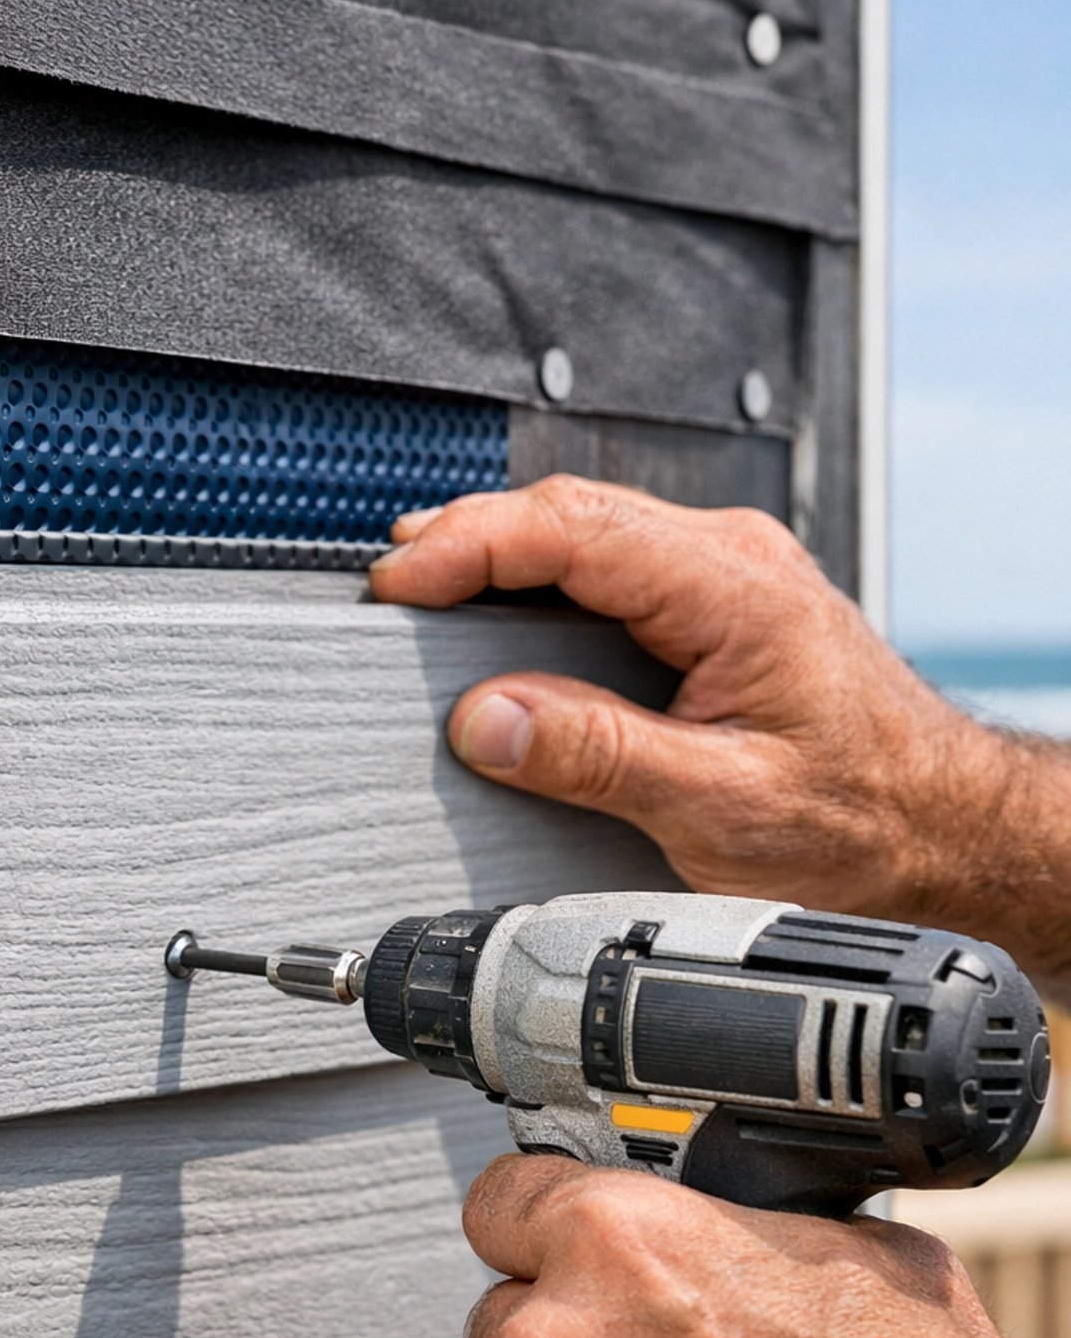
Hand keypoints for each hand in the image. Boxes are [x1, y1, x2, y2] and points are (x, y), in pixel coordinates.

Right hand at [370, 477, 1070, 986]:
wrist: (948, 826)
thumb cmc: (867, 820)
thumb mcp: (723, 807)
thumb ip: (601, 757)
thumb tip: (492, 722)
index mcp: (734, 588)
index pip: (572, 528)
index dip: (470, 544)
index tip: (400, 584)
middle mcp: (733, 558)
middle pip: (568, 511)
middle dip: (465, 539)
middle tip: (389, 591)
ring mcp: (729, 571)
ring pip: (586, 530)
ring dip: (499, 553)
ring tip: (423, 591)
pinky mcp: (720, 600)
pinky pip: (611, 561)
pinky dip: (541, 577)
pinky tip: (500, 608)